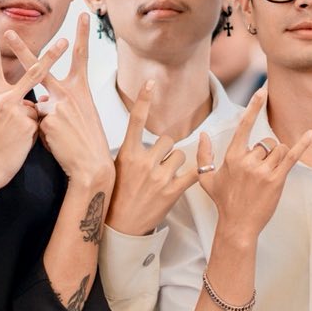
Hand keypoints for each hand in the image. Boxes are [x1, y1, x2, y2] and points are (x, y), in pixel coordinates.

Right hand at [0, 16, 57, 191]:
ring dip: (31, 122)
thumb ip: (7, 103)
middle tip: (65, 41)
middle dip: (50, 57)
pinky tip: (19, 145)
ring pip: (36, 108)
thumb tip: (25, 101)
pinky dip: (33, 135)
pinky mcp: (27, 124)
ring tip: (15, 134)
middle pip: (32, 72)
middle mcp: (2, 97)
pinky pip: (38, 125)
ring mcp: (16, 110)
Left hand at [10, 16, 112, 190]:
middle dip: (22, 50)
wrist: (91, 165)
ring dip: (43, 122)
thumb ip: (59, 102)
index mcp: (80, 89)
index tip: (84, 15)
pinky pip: (35, 123)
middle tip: (8, 32)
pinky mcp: (46, 120)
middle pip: (40, 67)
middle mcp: (68, 93)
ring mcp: (56, 105)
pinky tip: (56, 142)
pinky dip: (41, 133)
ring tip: (62, 136)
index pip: (81, 56)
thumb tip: (41, 99)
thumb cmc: (86, 140)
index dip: (83, 35)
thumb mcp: (79, 115)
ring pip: (37, 107)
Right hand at [105, 80, 203, 237]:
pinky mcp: (172, 191)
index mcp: (128, 154)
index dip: (143, 100)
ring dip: (176, 164)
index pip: (136, 120)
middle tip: (157, 166)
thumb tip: (134, 138)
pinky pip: (193, 173)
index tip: (150, 83)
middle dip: (165, 150)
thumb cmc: (117, 198)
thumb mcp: (116, 170)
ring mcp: (159, 177)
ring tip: (165, 178)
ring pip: (179, 155)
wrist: (121, 227)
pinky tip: (191, 176)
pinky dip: (195, 173)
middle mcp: (144, 162)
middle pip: (166, 140)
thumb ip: (128, 152)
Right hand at [198, 87, 311, 242]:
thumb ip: (204, 156)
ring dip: (278, 158)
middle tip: (261, 173)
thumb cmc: (224, 202)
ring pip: (279, 149)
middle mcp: (246, 161)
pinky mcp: (276, 180)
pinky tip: (311, 134)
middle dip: (267, 154)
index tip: (262, 90)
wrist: (237, 225)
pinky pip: (291, 157)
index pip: (244, 126)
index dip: (254, 107)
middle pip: (266, 142)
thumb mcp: (207, 179)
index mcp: (232, 156)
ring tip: (269, 176)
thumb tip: (203, 135)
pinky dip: (302, 145)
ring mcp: (262, 170)